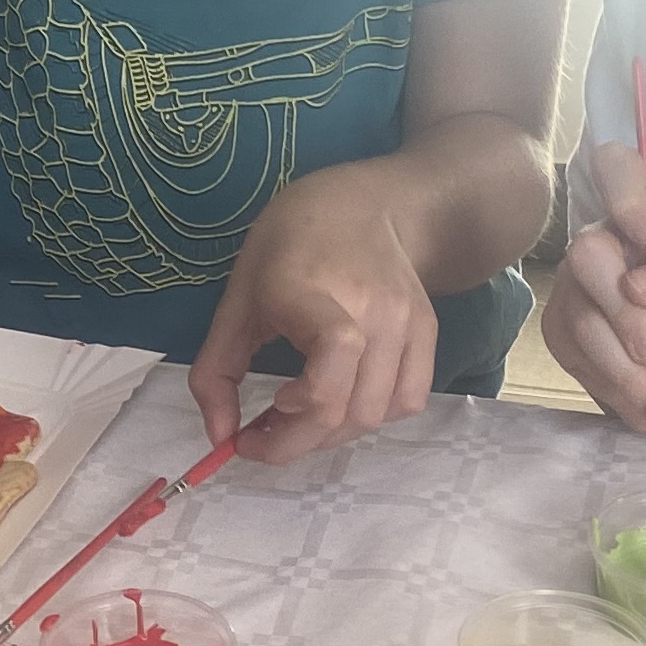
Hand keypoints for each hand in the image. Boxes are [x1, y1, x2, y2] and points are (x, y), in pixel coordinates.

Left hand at [188, 162, 438, 462]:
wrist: (365, 205)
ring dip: (333, 435)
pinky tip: (343, 399)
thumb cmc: (288, 247)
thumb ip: (217, 372)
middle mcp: (372, 307)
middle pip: (351, 407)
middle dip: (299, 440)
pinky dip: (372, 417)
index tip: (269, 406)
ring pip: (378, 414)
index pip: (335, 354)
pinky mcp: (428, 331)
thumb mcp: (237, 300)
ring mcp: (407, 321)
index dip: (304, 402)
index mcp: (314, 290)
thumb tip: (219, 439)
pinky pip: (408, 400)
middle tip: (265, 435)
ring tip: (301, 418)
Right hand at [540, 139, 645, 429]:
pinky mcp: (557, 328)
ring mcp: (575, 286)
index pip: (619, 168)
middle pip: (587, 252)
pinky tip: (632, 383)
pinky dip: (609, 376)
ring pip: (581, 314)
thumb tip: (636, 282)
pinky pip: (570, 348)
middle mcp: (605, 243)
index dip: (622, 190)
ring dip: (622, 359)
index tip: (645, 233)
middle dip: (624, 313)